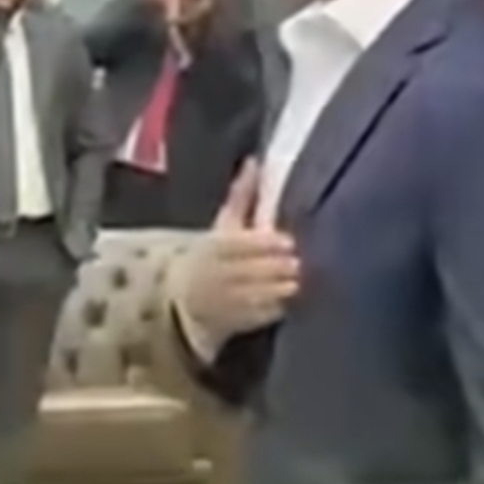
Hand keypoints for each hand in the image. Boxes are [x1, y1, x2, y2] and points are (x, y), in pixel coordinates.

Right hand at [174, 162, 300, 353]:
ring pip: (248, 294)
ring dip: (273, 290)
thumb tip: (255, 162)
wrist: (187, 297)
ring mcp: (220, 299)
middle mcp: (212, 272)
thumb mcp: (223, 224)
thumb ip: (242, 196)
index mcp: (211, 245)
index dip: (260, 244)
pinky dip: (270, 309)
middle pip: (242, 270)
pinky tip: (287, 302)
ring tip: (296, 283)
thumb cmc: (214, 253)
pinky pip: (252, 316)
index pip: (234, 244)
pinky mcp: (231, 322)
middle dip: (271, 268)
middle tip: (296, 263)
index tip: (286, 242)